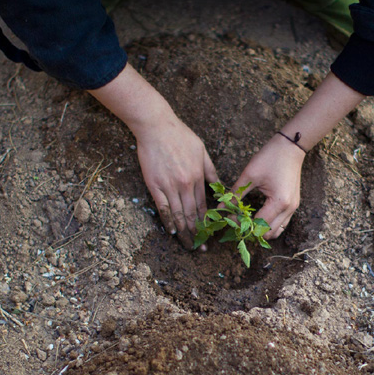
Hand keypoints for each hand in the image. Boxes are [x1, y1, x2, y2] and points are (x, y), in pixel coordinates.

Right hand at [134, 114, 217, 248]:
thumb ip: (210, 171)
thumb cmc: (180, 135)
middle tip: (201, 248)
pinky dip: (168, 221)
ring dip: (184, 232)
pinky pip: (163, 208)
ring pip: (179, 214)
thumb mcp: (202, 150)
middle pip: (192, 214)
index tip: (210, 234)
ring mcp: (169, 186)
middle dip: (198, 233)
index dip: (207, 222)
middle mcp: (185, 184)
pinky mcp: (154, 185)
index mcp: (197, 177)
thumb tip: (219, 187)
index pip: (204, 206)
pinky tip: (172, 231)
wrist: (156, 126)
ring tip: (188, 245)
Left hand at [233, 134, 304, 239]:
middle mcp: (288, 209)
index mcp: (279, 202)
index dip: (242, 225)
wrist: (291, 146)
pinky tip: (257, 215)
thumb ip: (235, 194)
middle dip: (251, 230)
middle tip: (237, 220)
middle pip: (268, 233)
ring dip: (261, 230)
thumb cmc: (270, 157)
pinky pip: (281, 223)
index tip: (230, 217)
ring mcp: (293, 208)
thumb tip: (220, 206)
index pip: (258, 225)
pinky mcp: (293, 205)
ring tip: (247, 220)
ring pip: (276, 231)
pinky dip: (269, 224)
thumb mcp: (250, 175)